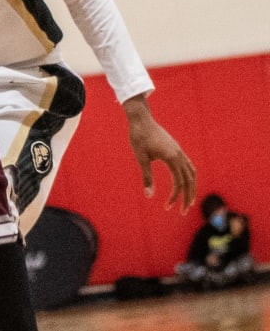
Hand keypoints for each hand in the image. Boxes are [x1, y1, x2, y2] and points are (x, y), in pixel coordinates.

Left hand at [123, 96, 195, 213]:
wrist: (141, 119)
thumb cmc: (138, 138)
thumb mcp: (141, 158)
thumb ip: (147, 177)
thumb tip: (149, 196)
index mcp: (172, 158)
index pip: (179, 183)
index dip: (175, 197)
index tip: (168, 207)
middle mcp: (179, 154)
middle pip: (190, 180)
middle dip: (188, 196)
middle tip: (184, 212)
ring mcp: (179, 151)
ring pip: (192, 172)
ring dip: (191, 187)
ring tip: (187, 200)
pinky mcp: (176, 148)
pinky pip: (188, 164)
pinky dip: (189, 176)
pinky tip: (183, 183)